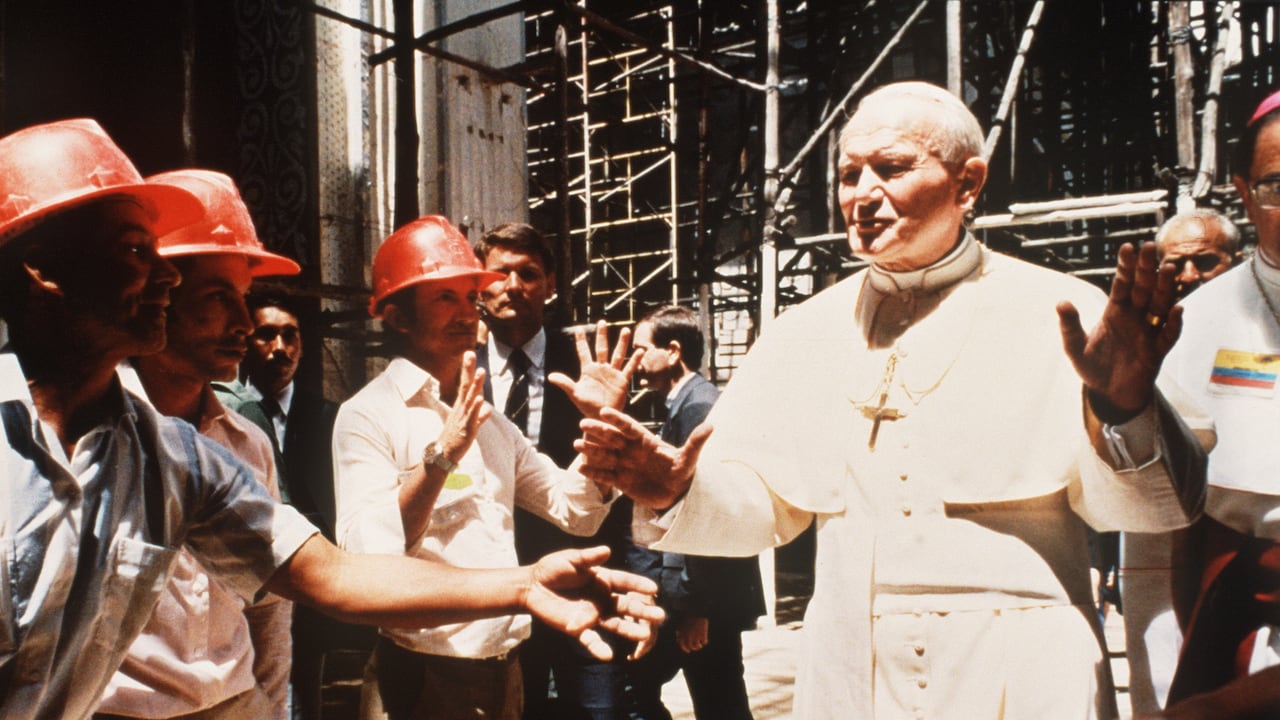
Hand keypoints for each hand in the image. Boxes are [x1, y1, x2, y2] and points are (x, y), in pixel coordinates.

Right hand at [438, 351, 490, 463]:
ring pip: (470, 399)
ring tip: (481, 371)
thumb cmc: (455, 437)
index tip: (469, 353)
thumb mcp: (469, 423)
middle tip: (470, 354)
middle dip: (468, 370)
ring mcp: (463, 418)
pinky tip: (481, 399)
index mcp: (461, 406)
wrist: (443, 454)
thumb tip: (487, 408)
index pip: (465, 384)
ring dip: (476, 385)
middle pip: (465, 386)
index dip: (467, 369)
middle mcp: (461, 408)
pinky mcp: (466, 429)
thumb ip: (479, 414)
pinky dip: (477, 408)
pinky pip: (472, 417)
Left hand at [523, 546, 664, 660]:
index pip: (625, 582)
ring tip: (644, 636)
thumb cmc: (552, 569)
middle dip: (642, 611)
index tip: (654, 589)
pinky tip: (609, 656)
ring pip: (615, 624)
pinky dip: (599, 647)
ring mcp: (592, 614)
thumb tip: (607, 550)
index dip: (639, 585)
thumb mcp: (569, 559)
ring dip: (629, 630)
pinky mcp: (578, 628)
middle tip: (660, 616)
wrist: (531, 587)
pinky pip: (591, 640)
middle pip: (626, 605)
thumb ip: (587, 558)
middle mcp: (602, 598)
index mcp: (603, 580)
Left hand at [549, 320, 643, 418]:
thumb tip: (550, 376)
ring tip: (625, 330)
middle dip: (602, 335)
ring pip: (617, 354)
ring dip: (621, 343)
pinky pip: (629, 368)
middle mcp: (601, 368)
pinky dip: (635, 360)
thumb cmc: (586, 406)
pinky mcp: (622, 381)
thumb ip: (565, 383)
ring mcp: (612, 373)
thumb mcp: (575, 394)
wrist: (601, 417)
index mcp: (588, 370)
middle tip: (602, 321)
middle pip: (602, 348)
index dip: (581, 340)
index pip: (583, 352)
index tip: (578, 328)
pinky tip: (640, 351)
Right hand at [575, 407, 712, 509]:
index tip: (605, 411)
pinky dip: (594, 472)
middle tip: (583, 423)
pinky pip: (605, 475)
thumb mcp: (690, 458)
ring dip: (591, 450)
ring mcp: (624, 464)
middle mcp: (631, 450)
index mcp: (645, 440)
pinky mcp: (621, 481)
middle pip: (612, 438)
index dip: (618, 419)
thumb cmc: (682, 471)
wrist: (677, 494)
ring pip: (605, 455)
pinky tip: (581, 468)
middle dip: (598, 431)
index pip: (629, 427)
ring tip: (577, 444)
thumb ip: (696, 442)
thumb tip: (711, 426)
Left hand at [676, 615, 709, 653]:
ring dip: (699, 646)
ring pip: (697, 646)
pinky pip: (704, 642)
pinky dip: (705, 641)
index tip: (688, 650)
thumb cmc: (689, 614)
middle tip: (697, 647)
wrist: (697, 610)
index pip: (682, 644)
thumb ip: (680, 629)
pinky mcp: (702, 634)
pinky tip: (705, 640)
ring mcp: (695, 636)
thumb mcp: (682, 621)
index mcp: (682, 633)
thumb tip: (678, 634)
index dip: (685, 649)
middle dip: (693, 648)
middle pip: (690, 647)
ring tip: (700, 645)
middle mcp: (688, 636)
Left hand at [1058, 242, 1180, 421]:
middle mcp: (1135, 317)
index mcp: (1115, 312)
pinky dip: (1173, 324)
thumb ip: (1070, 326)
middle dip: (1147, 268)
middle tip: (1151, 246)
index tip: (1128, 247)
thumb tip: (1061, 302)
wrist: (1110, 394)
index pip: (1122, 284)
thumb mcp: (1075, 348)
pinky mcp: (1157, 351)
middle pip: (1144, 288)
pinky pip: (1168, 335)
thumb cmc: (1093, 367)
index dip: (1125, 266)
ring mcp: (1148, 332)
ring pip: (1160, 305)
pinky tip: (1176, 310)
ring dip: (1165, 288)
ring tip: (1168, 269)